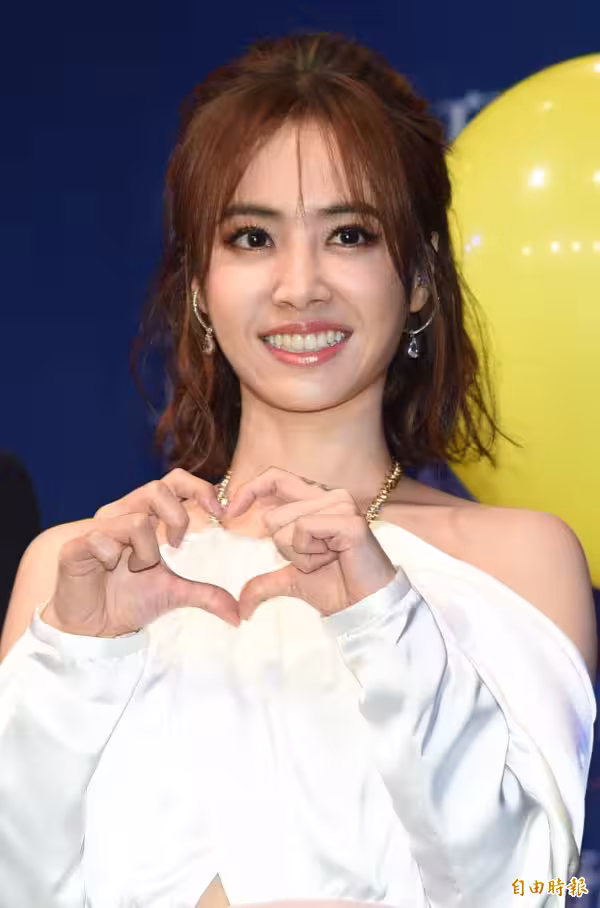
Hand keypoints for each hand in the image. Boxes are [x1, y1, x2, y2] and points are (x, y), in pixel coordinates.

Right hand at [43, 469, 239, 636]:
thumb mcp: (173, 594)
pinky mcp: (77, 544)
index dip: (200, 489)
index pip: (175, 483)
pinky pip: (100, 538)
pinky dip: (111, 557)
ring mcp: (100, 527)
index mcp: (148, 519)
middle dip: (177, 517)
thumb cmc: (127, 599)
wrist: (89, 625)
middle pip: (158, 487)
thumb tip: (238, 615)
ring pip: (136, 520)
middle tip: (178, 543)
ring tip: (137, 569)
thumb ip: (206, 595)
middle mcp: (124, 515)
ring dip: (146, 551)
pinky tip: (108, 570)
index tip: (220, 514)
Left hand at [226, 467, 398, 620]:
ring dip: (299, 555)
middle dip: (285, 549)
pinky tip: (333, 558)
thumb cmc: (335, 586)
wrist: (363, 605)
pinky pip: (303, 530)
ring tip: (328, 559)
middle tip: (316, 558)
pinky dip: (309, 553)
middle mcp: (331, 496)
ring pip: (286, 525)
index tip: (228, 513)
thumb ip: (264, 583)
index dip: (248, 491)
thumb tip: (240, 607)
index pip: (275, 478)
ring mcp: (342, 505)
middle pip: (273, 516)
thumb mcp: (291, 580)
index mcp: (317, 500)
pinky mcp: (349, 521)